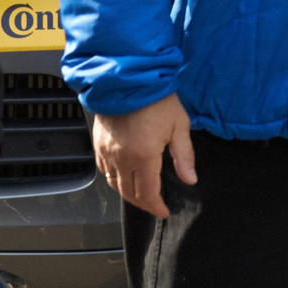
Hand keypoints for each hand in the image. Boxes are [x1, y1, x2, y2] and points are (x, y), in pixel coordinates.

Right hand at [93, 93, 195, 219]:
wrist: (128, 76)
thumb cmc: (156, 98)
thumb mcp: (179, 125)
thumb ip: (184, 156)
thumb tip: (190, 180)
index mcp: (144, 156)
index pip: (148, 194)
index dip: (156, 207)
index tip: (163, 211)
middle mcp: (122, 158)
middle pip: (129, 193)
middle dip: (143, 203)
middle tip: (154, 205)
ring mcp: (107, 151)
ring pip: (114, 184)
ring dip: (127, 193)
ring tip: (140, 194)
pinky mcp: (98, 142)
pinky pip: (103, 169)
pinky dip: (113, 178)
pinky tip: (122, 176)